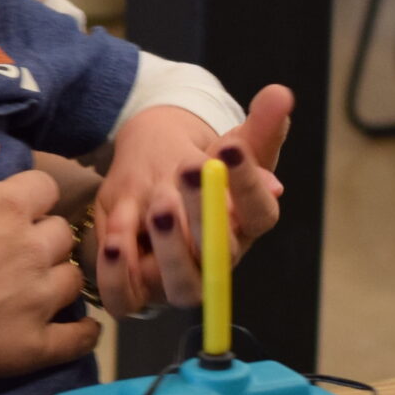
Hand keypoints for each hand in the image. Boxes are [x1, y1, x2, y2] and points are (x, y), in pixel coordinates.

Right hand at [0, 127, 98, 393]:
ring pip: (71, 278)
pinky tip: (79, 328)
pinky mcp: (32, 347)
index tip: (5, 206)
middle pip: (60, 231)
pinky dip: (83, 332)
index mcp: (7, 205)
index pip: (43, 187)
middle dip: (40, 232)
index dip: (25, 193)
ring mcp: (37, 301)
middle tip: (11, 245)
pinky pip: (78, 338)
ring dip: (55, 274)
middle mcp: (33, 250)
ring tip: (32, 281)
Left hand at [92, 86, 291, 315]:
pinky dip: (118, 276)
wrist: (153, 199)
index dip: (249, 183)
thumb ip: (255, 126)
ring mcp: (180, 282)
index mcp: (247, 226)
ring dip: (170, 248)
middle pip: (220, 253)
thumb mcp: (227, 150)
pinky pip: (128, 300)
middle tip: (190, 169)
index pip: (262, 213)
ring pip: (182, 285)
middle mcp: (218, 262)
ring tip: (159, 204)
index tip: (231, 146)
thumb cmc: (201, 177)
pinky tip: (113, 241)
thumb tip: (281, 95)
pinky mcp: (139, 295)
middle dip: (205, 212)